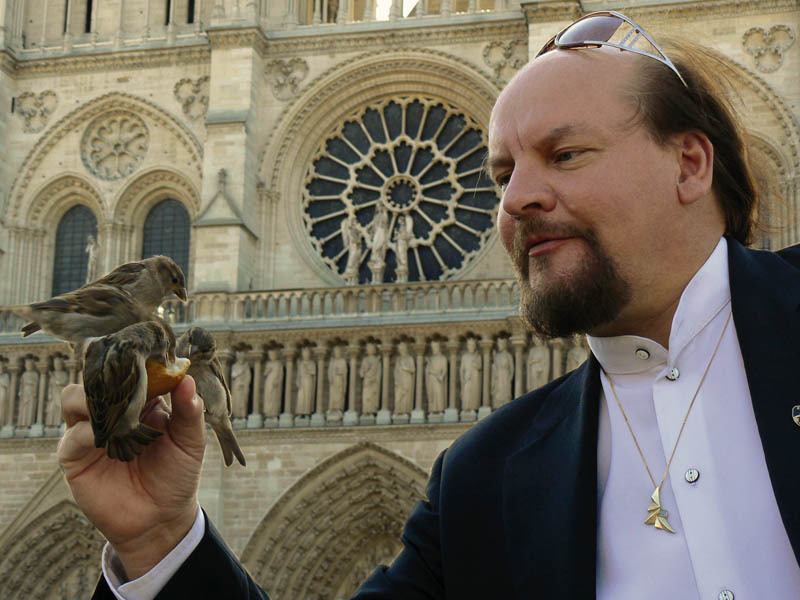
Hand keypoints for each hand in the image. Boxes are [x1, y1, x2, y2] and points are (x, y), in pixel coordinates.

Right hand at [58, 375, 204, 579]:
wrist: (160, 518)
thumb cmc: (177, 474)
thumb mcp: (191, 440)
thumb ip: (190, 410)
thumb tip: (186, 378)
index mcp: (140, 399)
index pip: (128, 368)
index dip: (134, 360)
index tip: (146, 356)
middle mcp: (111, 410)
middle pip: (96, 375)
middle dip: (110, 376)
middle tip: (130, 386)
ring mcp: (90, 430)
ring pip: (74, 396)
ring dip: (95, 400)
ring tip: (119, 416)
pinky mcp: (75, 455)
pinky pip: (72, 433)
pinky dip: (87, 432)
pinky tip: (106, 439)